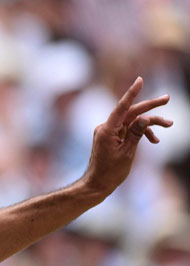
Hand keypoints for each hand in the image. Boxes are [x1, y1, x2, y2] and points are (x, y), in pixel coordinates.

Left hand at [84, 76, 171, 194]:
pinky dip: (141, 133)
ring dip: (150, 123)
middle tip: (167, 99)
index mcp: (107, 130)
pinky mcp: (112, 137)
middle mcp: (106, 128)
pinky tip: (154, 140)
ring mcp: (108, 132)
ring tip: (169, 125)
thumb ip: (136, 134)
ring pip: (132, 121)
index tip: (140, 80)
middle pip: (131, 112)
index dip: (132, 93)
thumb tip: (144, 118)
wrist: (97, 185)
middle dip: (150, 107)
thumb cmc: (110, 172)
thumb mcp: (127, 153)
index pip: (122, 108)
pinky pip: (128, 130)